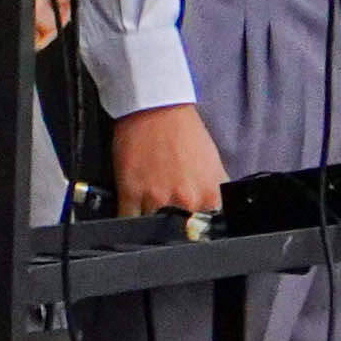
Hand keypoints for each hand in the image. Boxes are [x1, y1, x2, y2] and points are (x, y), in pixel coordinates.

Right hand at [111, 100, 225, 216]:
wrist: (156, 110)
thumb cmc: (183, 131)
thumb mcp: (213, 163)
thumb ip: (213, 190)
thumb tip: (212, 209)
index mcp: (211, 193)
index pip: (210, 226)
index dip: (200, 225)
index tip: (192, 223)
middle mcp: (186, 200)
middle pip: (180, 230)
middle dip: (175, 223)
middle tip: (170, 210)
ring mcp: (156, 199)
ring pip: (152, 227)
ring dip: (150, 219)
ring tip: (150, 203)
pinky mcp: (130, 194)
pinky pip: (127, 219)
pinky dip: (128, 216)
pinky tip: (132, 207)